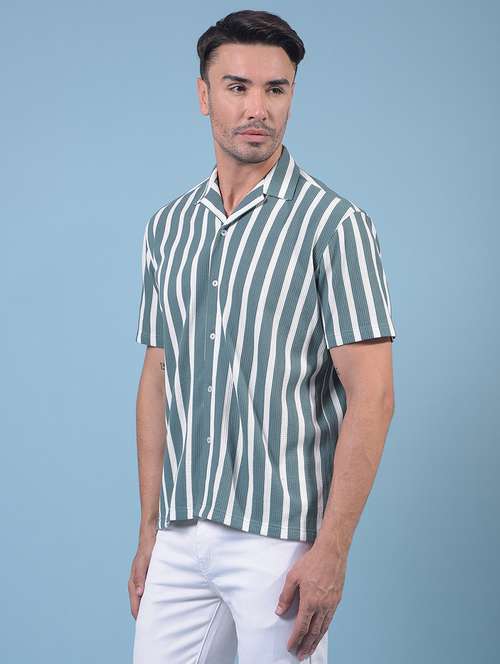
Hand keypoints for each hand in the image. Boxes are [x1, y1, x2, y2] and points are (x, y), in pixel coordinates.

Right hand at [128, 526, 157, 619]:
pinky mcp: (151, 573)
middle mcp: (138, 581)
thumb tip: (138, 594)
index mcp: (134, 581)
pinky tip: (165, 599)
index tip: (144, 626)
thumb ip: (140, 576)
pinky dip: (156, 595)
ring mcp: (144, 578)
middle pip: (140, 602)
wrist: (152, 531)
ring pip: (146, 596)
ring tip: (160, 615)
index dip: (139, 615)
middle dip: (145, 613)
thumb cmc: (147, 546)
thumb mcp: (144, 561)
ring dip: (151, 604)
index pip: (135, 604)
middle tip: (154, 625)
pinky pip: (152, 588)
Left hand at [274, 540, 346, 660]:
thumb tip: (279, 611)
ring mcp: (331, 603)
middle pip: (313, 632)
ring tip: (309, 649)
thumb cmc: (312, 562)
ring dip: (316, 641)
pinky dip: (324, 630)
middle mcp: (322, 605)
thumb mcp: (293, 576)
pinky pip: (330, 620)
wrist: (332, 552)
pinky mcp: (337, 599)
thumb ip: (286, 596)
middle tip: (300, 655)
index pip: (301, 626)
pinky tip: (320, 633)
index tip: (290, 647)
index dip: (295, 639)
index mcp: (310, 601)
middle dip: (306, 645)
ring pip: (323, 628)